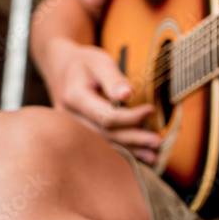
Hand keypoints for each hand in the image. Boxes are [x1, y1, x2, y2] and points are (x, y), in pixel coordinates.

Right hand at [45, 38, 160, 163]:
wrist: (60, 67)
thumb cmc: (84, 63)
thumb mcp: (99, 62)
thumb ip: (113, 79)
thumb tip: (128, 95)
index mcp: (74, 98)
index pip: (106, 116)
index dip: (131, 117)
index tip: (151, 110)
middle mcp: (69, 118)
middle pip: (105, 135)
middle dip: (133, 140)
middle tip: (158, 142)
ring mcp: (70, 129)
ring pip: (102, 144)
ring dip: (129, 151)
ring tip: (153, 156)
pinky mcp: (77, 134)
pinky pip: (99, 144)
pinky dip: (119, 150)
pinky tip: (137, 157)